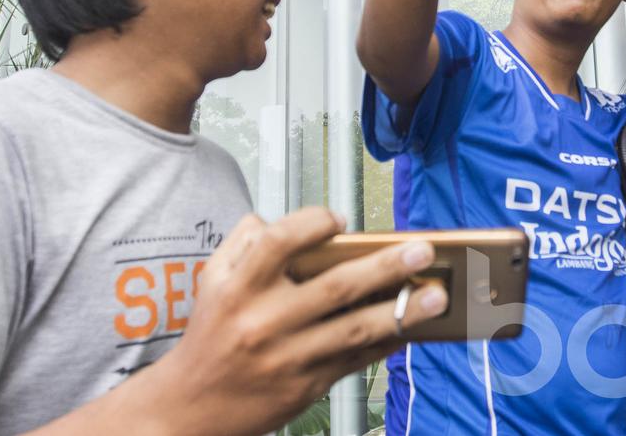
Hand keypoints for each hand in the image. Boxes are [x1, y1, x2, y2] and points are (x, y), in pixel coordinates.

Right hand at [151, 208, 447, 435]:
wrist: (189, 407)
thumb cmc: (210, 336)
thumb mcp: (212, 281)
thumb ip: (242, 243)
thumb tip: (278, 219)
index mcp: (238, 287)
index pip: (280, 242)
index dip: (314, 223)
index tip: (341, 219)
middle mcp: (263, 321)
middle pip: (335, 287)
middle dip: (385, 267)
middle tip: (421, 250)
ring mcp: (288, 357)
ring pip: (354, 329)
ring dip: (401, 311)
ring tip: (435, 295)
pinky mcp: (306, 385)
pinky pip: (355, 360)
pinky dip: (386, 342)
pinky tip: (411, 327)